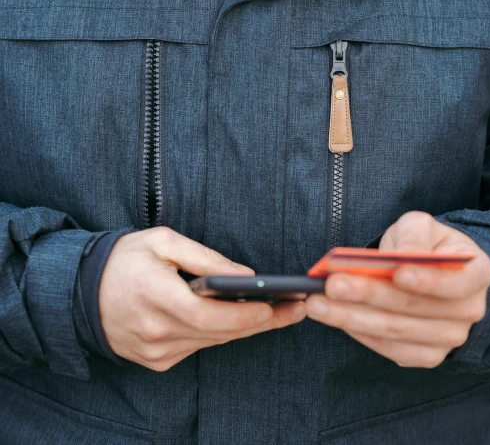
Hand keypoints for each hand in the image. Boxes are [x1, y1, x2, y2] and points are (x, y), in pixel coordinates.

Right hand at [100, 228, 305, 370]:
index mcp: (156, 296)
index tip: (277, 306)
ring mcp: (155, 351)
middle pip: (220, 333)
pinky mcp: (156, 361)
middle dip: (262, 322)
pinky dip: (218, 334)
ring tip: (279, 312)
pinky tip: (239, 320)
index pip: (211, 316)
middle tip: (296, 309)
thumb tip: (245, 276)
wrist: (81, 291)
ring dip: (244, 328)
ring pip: (212, 342)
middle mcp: (156, 331)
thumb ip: (205, 258)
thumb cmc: (124, 259)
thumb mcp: (163, 241)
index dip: (248, 315)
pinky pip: (197, 347)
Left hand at [305, 211, 489, 367]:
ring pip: (395, 331)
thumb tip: (402, 256)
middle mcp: (468, 312)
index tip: (397, 272)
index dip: (427, 280)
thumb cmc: (426, 244)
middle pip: (413, 309)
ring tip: (318, 304)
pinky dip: (359, 333)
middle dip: (368, 296)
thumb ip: (413, 236)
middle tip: (332, 285)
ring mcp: (448, 339)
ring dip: (351, 318)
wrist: (431, 270)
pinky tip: (334, 317)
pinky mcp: (425, 355)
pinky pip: (389, 348)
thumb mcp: (422, 226)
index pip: (456, 282)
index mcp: (476, 274)